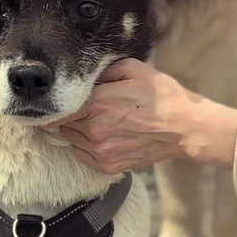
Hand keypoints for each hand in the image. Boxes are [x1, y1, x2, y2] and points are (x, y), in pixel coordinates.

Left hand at [48, 59, 236, 173]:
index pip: (59, 108)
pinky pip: (83, 155)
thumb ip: (103, 71)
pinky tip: (102, 135)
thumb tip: (83, 75)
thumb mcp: (133, 69)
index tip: (51, 100)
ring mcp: (101, 151)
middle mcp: (95, 130)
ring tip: (95, 120)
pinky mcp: (108, 166)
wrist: (185, 129)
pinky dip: (86, 145)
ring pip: (71, 140)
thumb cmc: (162, 96)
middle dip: (68, 115)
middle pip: (62, 124)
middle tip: (80, 107)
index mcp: (98, 104)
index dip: (53, 104)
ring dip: (76, 130)